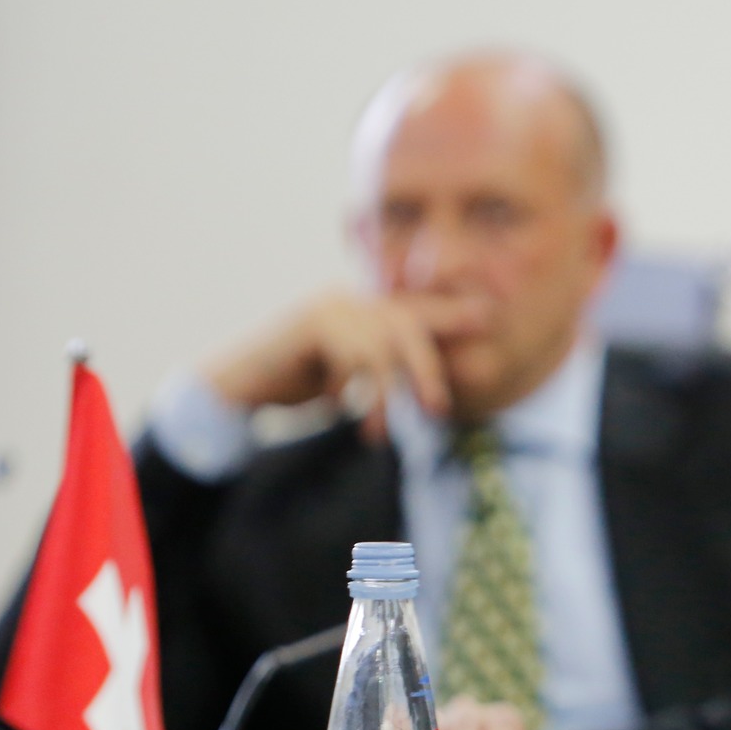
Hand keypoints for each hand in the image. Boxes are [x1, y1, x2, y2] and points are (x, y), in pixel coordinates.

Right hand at [203, 288, 490, 438]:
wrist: (240, 387)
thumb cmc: (300, 386)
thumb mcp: (356, 380)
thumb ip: (390, 374)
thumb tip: (436, 394)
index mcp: (368, 309)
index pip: (421, 309)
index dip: (455, 311)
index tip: (491, 315)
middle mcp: (354, 299)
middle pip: (410, 325)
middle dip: (427, 369)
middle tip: (436, 409)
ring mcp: (332, 306)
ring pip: (384, 345)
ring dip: (386, 394)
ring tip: (380, 430)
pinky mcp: (312, 322)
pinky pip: (354, 354)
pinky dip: (353, 387)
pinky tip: (339, 407)